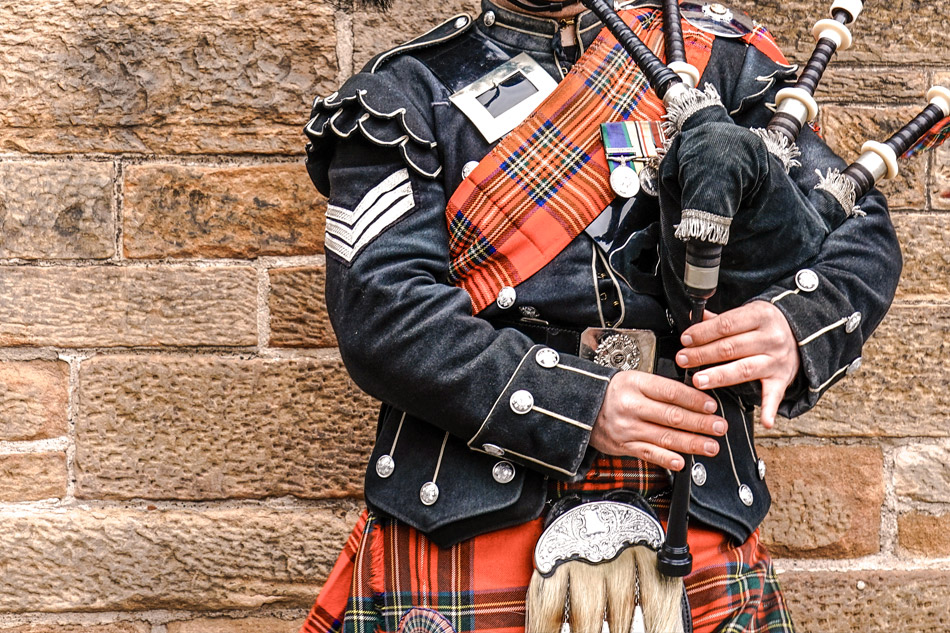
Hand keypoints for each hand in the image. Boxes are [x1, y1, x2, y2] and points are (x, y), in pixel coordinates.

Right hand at [590, 370, 727, 470]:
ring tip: (710, 446)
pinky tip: (681, 462)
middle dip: (699, 423)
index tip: (711, 406)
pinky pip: (648, 454)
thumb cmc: (612, 393)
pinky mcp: (624, 445)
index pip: (670, 392)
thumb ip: (661, 388)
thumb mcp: (634, 379)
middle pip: (671, 416)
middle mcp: (631, 406)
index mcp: (635, 384)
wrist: (581, 408)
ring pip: (664, 437)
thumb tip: (695, 398)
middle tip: (719, 427)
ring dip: (691, 443)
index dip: (693, 400)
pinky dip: (666, 459)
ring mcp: (627, 428)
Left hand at [675, 301, 800, 428]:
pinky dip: (770, 409)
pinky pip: (775, 395)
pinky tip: (764, 422)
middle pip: (731, 348)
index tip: (685, 340)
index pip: (727, 324)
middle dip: (703, 354)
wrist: (801, 337)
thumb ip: (720, 319)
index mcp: (760, 316)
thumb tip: (694, 316)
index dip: (704, 332)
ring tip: (698, 381)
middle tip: (683, 360)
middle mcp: (771, 338)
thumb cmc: (764, 326)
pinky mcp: (781, 379)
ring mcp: (776, 361)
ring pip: (744, 369)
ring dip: (719, 376)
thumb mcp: (747, 314)